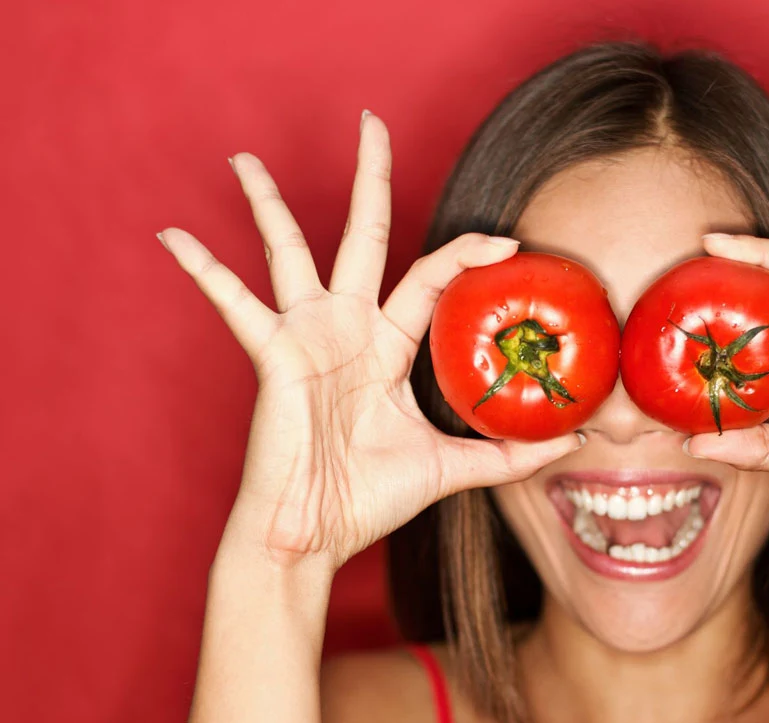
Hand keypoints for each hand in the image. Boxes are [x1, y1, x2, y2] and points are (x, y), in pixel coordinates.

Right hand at [158, 111, 582, 569]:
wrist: (312, 535)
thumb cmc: (368, 499)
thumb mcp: (451, 466)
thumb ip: (509, 452)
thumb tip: (576, 443)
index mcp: (386, 347)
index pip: (432, 278)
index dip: (467, 253)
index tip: (506, 240)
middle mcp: (346, 329)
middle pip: (362, 235)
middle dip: (369, 179)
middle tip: (371, 121)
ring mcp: (305, 336)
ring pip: (288, 251)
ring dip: (267, 203)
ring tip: (244, 158)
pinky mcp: (272, 354)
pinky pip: (232, 304)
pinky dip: (203, 270)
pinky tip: (173, 235)